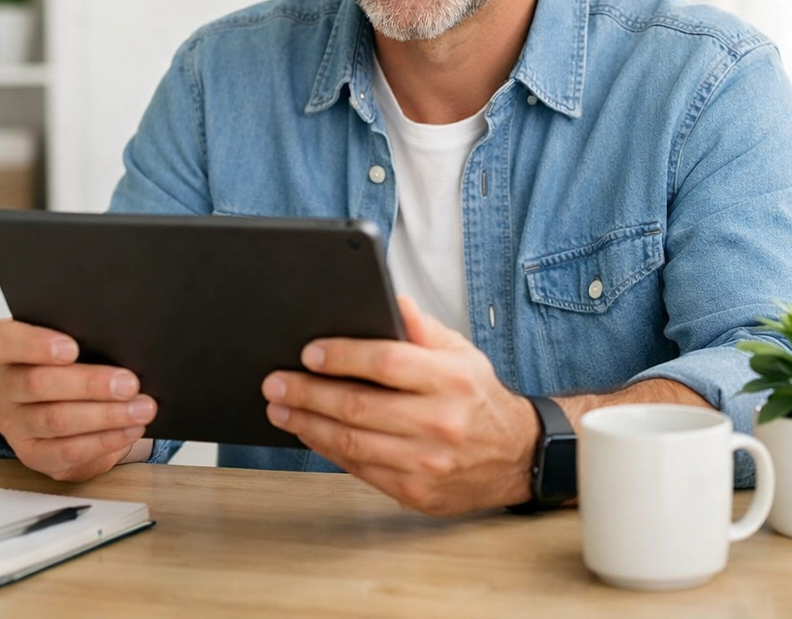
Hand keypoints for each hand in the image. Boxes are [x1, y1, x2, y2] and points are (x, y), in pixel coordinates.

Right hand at [0, 318, 156, 481]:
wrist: (68, 404)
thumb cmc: (77, 361)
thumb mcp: (78, 341)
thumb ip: (89, 338)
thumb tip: (125, 345)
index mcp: (7, 349)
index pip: (4, 340)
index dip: (35, 344)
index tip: (72, 348)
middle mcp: (4, 386)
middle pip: (37, 383)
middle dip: (89, 384)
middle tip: (129, 384)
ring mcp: (15, 423)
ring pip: (55, 420)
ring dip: (105, 416)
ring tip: (141, 409)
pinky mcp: (33, 453)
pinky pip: (67, 450)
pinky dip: (104, 440)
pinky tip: (129, 430)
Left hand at [261, 296, 538, 515]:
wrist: (515, 456)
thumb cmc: (479, 397)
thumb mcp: (460, 352)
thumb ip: (422, 327)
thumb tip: (393, 300)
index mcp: (450, 379)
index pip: (386, 362)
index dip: (342, 356)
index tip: (309, 352)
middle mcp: (440, 421)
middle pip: (359, 406)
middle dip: (308, 393)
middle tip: (276, 383)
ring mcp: (427, 462)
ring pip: (353, 442)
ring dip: (308, 424)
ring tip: (281, 409)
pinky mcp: (416, 491)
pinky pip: (361, 469)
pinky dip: (329, 450)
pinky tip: (310, 433)